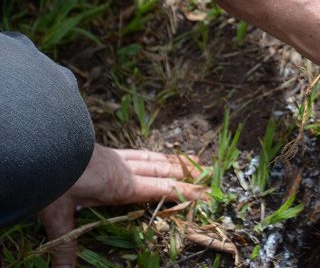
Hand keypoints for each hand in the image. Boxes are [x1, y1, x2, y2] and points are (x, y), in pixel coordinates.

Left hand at [39, 145, 204, 267]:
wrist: (43, 146)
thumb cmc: (53, 182)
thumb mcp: (59, 216)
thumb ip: (66, 245)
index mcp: (122, 186)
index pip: (161, 190)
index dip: (184, 192)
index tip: (205, 193)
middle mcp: (125, 170)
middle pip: (161, 171)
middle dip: (185, 174)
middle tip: (206, 173)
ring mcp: (116, 158)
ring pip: (151, 158)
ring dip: (171, 161)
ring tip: (188, 161)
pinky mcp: (105, 150)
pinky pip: (136, 152)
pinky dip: (150, 154)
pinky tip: (150, 155)